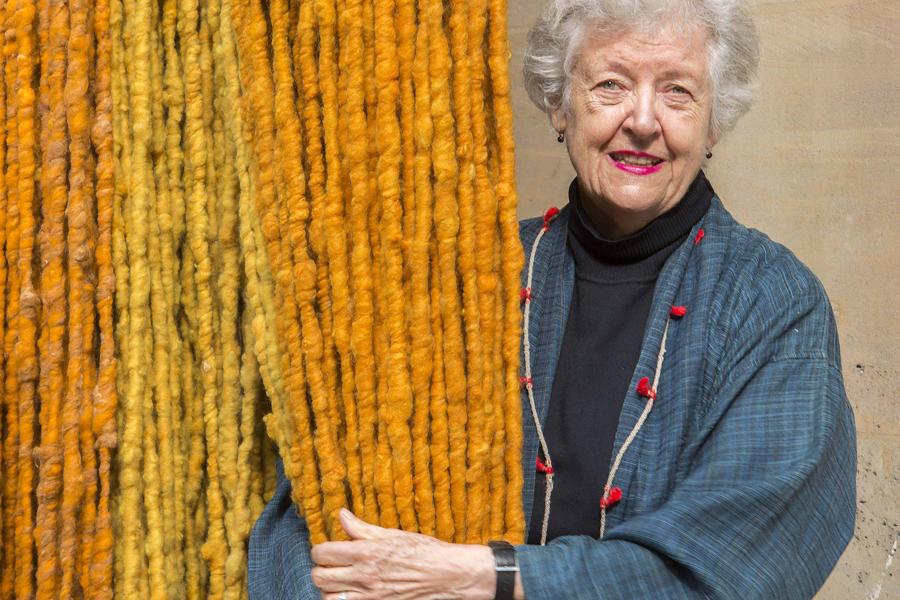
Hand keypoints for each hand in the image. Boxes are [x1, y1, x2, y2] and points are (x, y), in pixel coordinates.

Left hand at [311, 508, 495, 599]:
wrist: (444, 574)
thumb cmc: (421, 551)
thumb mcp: (391, 534)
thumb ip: (362, 528)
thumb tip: (342, 515)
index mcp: (366, 552)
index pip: (324, 553)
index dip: (319, 550)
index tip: (325, 549)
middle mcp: (364, 575)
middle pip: (320, 577)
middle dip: (320, 569)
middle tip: (329, 564)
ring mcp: (369, 595)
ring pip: (328, 597)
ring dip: (328, 589)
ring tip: (337, 581)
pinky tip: (347, 593)